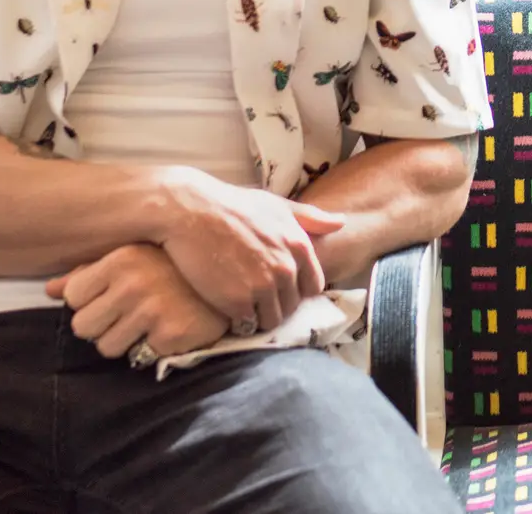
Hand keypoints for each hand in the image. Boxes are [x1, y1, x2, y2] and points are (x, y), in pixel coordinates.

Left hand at [46, 244, 229, 359]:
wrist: (230, 276)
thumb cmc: (174, 266)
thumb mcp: (131, 257)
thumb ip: (88, 273)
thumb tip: (50, 290)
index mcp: (120, 260)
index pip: (72, 298)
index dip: (89, 302)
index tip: (110, 297)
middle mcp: (133, 284)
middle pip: (82, 327)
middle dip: (101, 326)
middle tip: (127, 315)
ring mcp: (152, 311)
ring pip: (107, 348)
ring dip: (124, 341)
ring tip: (148, 323)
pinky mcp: (171, 335)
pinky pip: (138, 357)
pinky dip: (150, 348)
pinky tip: (168, 329)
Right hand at [154, 167, 345, 332]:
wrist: (191, 211)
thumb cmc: (233, 205)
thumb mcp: (277, 205)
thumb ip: (310, 217)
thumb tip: (341, 222)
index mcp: (299, 246)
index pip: (313, 286)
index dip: (297, 289)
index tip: (279, 286)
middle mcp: (286, 269)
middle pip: (292, 306)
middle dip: (277, 304)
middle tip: (255, 296)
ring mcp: (262, 287)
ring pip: (272, 320)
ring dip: (259, 317)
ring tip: (242, 305)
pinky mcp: (237, 303)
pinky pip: (247, 325)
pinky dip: (239, 322)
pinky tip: (227, 308)